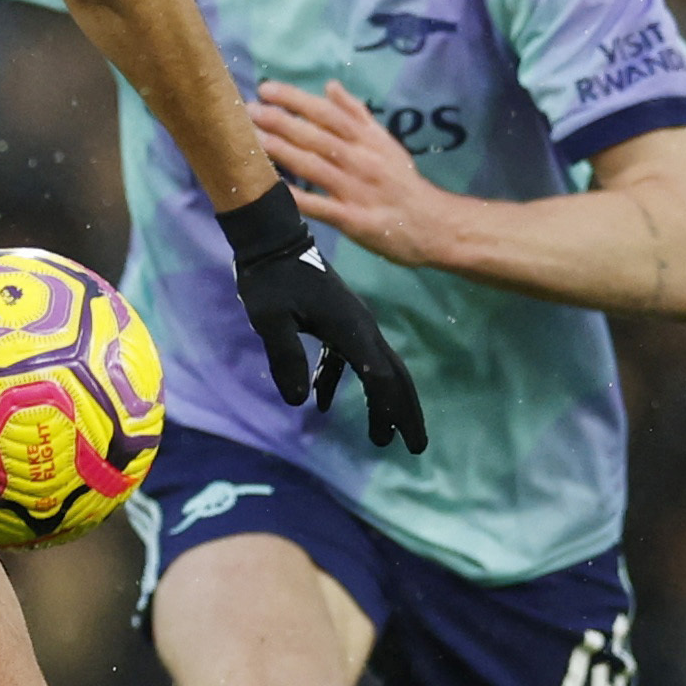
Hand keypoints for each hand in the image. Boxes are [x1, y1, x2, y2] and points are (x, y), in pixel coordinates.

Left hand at [218, 180, 429, 452]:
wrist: (273, 239)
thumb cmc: (270, 276)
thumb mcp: (271, 319)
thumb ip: (285, 357)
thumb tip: (298, 402)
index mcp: (351, 329)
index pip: (380, 377)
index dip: (391, 409)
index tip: (402, 439)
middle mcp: (360, 328)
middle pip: (393, 375)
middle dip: (405, 412)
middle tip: (415, 447)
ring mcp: (351, 324)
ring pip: (376, 368)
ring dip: (380, 402)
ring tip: (380, 437)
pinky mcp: (335, 322)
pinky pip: (347, 358)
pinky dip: (339, 380)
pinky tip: (321, 401)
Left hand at [250, 80, 467, 268]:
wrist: (433, 224)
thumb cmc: (403, 182)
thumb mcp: (386, 142)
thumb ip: (357, 115)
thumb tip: (330, 86)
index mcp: (368, 140)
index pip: (328, 113)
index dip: (297, 100)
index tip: (268, 89)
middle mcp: (361, 160)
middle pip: (317, 136)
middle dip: (282, 121)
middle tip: (250, 110)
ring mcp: (357, 190)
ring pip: (315, 167)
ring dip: (283, 152)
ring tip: (254, 139)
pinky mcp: (354, 219)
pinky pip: (320, 206)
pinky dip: (297, 196)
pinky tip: (274, 188)